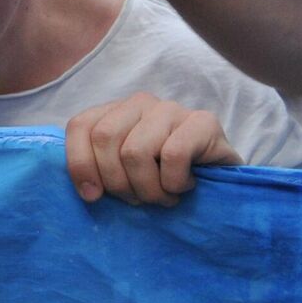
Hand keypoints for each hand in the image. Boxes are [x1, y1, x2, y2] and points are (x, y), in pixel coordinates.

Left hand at [65, 92, 239, 205]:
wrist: (221, 185)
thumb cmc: (163, 182)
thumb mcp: (124, 177)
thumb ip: (99, 172)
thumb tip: (87, 191)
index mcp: (116, 112)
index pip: (80, 125)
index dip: (80, 164)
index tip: (93, 196)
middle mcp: (141, 103)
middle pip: (105, 138)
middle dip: (117, 182)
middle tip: (140, 199)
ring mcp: (172, 109)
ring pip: (135, 151)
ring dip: (149, 189)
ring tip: (164, 196)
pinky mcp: (204, 121)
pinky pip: (172, 156)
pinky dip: (174, 183)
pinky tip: (186, 186)